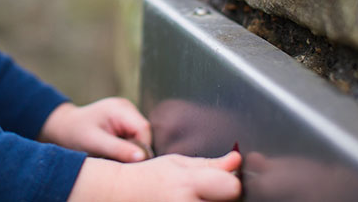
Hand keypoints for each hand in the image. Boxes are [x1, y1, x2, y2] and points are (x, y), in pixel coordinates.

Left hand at [39, 98, 151, 161]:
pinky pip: (135, 138)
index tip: (130, 165)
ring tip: (114, 157)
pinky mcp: (125, 122)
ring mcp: (127, 114)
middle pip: (144, 132)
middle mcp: (127, 108)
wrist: (64, 127)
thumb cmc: (75, 133)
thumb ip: (118, 149)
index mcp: (120, 108)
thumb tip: (142, 157)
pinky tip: (115, 153)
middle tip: (121, 164)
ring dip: (132, 150)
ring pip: (141, 137)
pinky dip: (128, 148)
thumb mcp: (94, 142)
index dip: (142, 148)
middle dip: (137, 150)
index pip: (143, 129)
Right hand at [68, 152, 241, 200]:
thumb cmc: (148, 177)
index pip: (231, 187)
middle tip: (208, 192)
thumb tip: (237, 160)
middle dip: (222, 197)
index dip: (232, 183)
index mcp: (187, 184)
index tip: (225, 181)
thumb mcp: (177, 163)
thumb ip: (210, 164)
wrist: (120, 195)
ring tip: (196, 198)